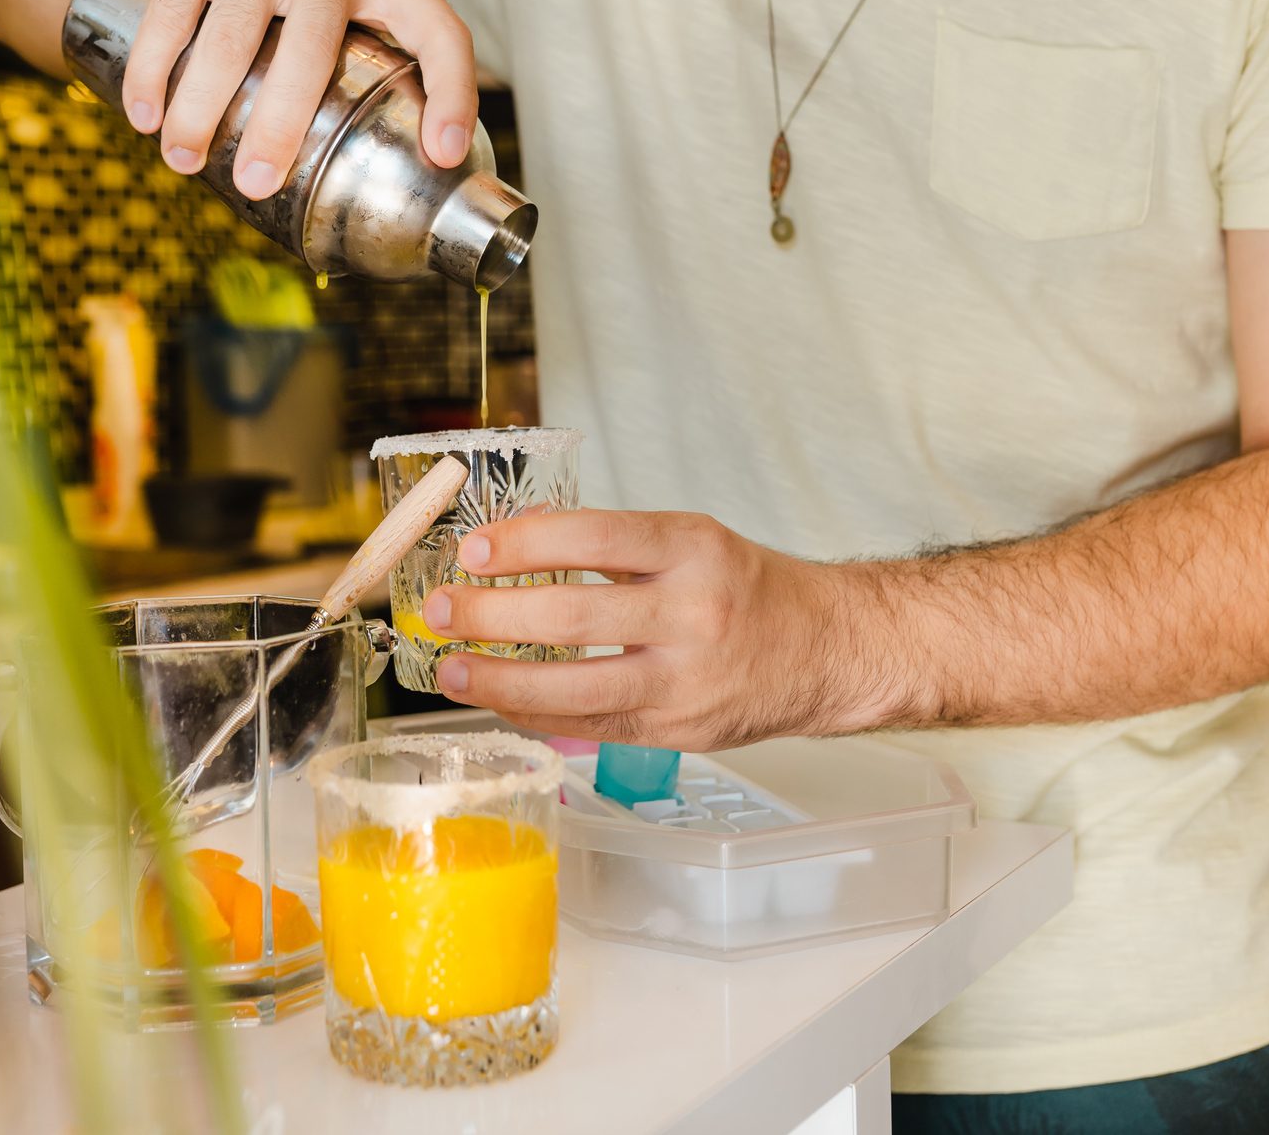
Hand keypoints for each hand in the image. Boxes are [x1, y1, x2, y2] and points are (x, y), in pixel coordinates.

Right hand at [122, 0, 474, 196]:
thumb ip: (383, 53)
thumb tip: (419, 160)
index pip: (439, 32)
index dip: (454, 93)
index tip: (442, 154)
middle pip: (309, 51)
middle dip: (279, 127)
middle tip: (254, 183)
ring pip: (230, 40)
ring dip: (198, 111)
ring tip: (182, 160)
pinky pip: (173, 13)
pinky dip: (152, 70)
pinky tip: (144, 115)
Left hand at [422, 511, 871, 750]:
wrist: (828, 651)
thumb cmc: (749, 590)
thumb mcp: (691, 541)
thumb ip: (610, 545)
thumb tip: (514, 542)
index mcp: (694, 550)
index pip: (595, 537)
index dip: (525, 542)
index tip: (473, 548)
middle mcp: (692, 613)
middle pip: (571, 616)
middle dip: (490, 614)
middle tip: (440, 609)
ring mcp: (685, 680)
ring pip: (573, 686)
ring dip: (499, 679)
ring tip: (451, 668)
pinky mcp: (678, 731)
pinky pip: (590, 725)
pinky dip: (535, 713)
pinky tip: (499, 699)